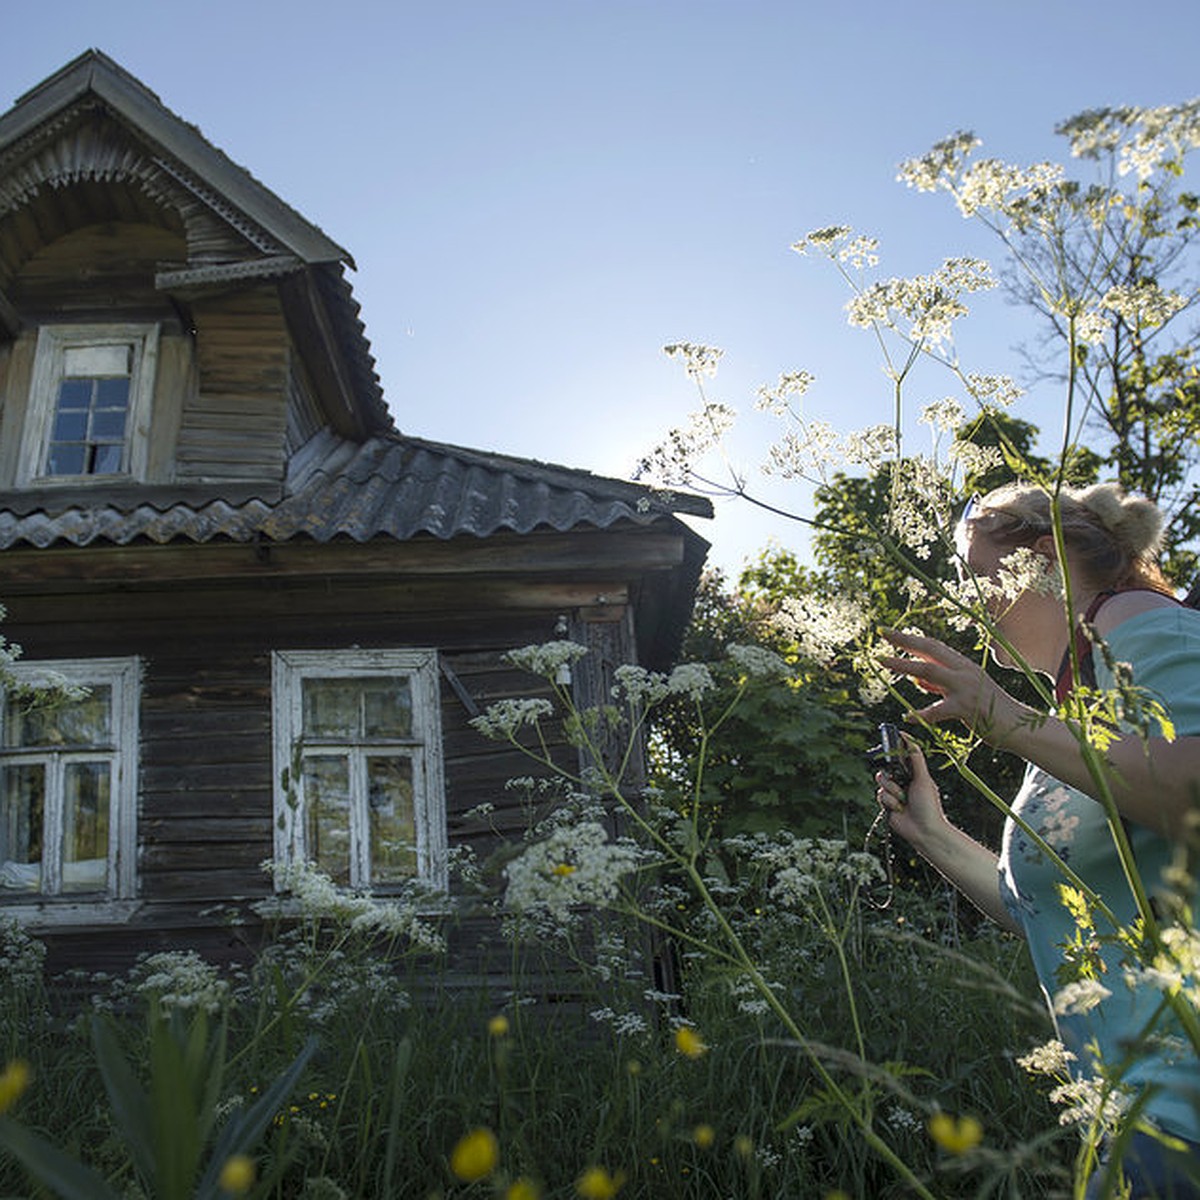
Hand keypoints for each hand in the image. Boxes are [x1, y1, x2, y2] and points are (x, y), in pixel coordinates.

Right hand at [875, 736, 946, 848]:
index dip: (894, 751)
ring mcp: (894, 793)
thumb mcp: (923, 778)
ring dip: (892, 790)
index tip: (890, 743)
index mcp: (914, 774)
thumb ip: (916, 759)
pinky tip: (899, 808)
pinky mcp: (887, 804)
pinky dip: (889, 801)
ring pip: (882, 782)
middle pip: (887, 768)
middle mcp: (903, 782)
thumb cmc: (929, 805)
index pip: (901, 757)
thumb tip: (909, 739)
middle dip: (891, 774)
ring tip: (903, 799)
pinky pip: (880, 795)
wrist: (924, 830)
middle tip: (897, 779)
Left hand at [879, 629, 1026, 744]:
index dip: (911, 638)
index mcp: (964, 666)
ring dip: (903, 666)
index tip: (889, 632)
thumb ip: (941, 685)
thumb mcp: (967, 690)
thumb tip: (917, 680)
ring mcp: (965, 688)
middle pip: (930, 650)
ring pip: (929, 671)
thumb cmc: (992, 709)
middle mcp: (964, 671)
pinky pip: (937, 710)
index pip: (934, 646)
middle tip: (882, 632)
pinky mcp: (966, 708)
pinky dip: (920, 713)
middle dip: (904, 640)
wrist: (1019, 726)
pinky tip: (908, 716)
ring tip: (883, 662)